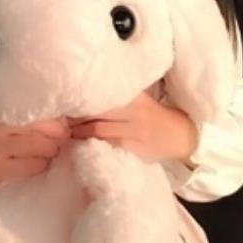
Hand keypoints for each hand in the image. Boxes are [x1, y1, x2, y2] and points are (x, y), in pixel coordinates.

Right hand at [0, 116, 69, 193]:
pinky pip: (33, 167)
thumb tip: (61, 120)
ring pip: (41, 149)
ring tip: (49, 152)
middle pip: (42, 130)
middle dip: (58, 137)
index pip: (35, 112)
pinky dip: (41, 165)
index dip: (55, 120)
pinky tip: (38, 164)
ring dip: (51, 152)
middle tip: (60, 140)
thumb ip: (21, 119)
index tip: (64, 125)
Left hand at [67, 91, 197, 164]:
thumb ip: (116, 95)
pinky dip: (92, 147)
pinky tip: (82, 146)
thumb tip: (83, 91)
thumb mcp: (139, 99)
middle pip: (96, 115)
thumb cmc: (153, 115)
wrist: (180, 135)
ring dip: (80, 134)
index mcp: (134, 97)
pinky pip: (108, 148)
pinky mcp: (135, 151)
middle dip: (76, 119)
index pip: (102, 96)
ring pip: (99, 132)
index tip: (66, 102)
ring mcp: (135, 133)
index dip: (81, 100)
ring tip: (69, 133)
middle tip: (62, 121)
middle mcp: (135, 112)